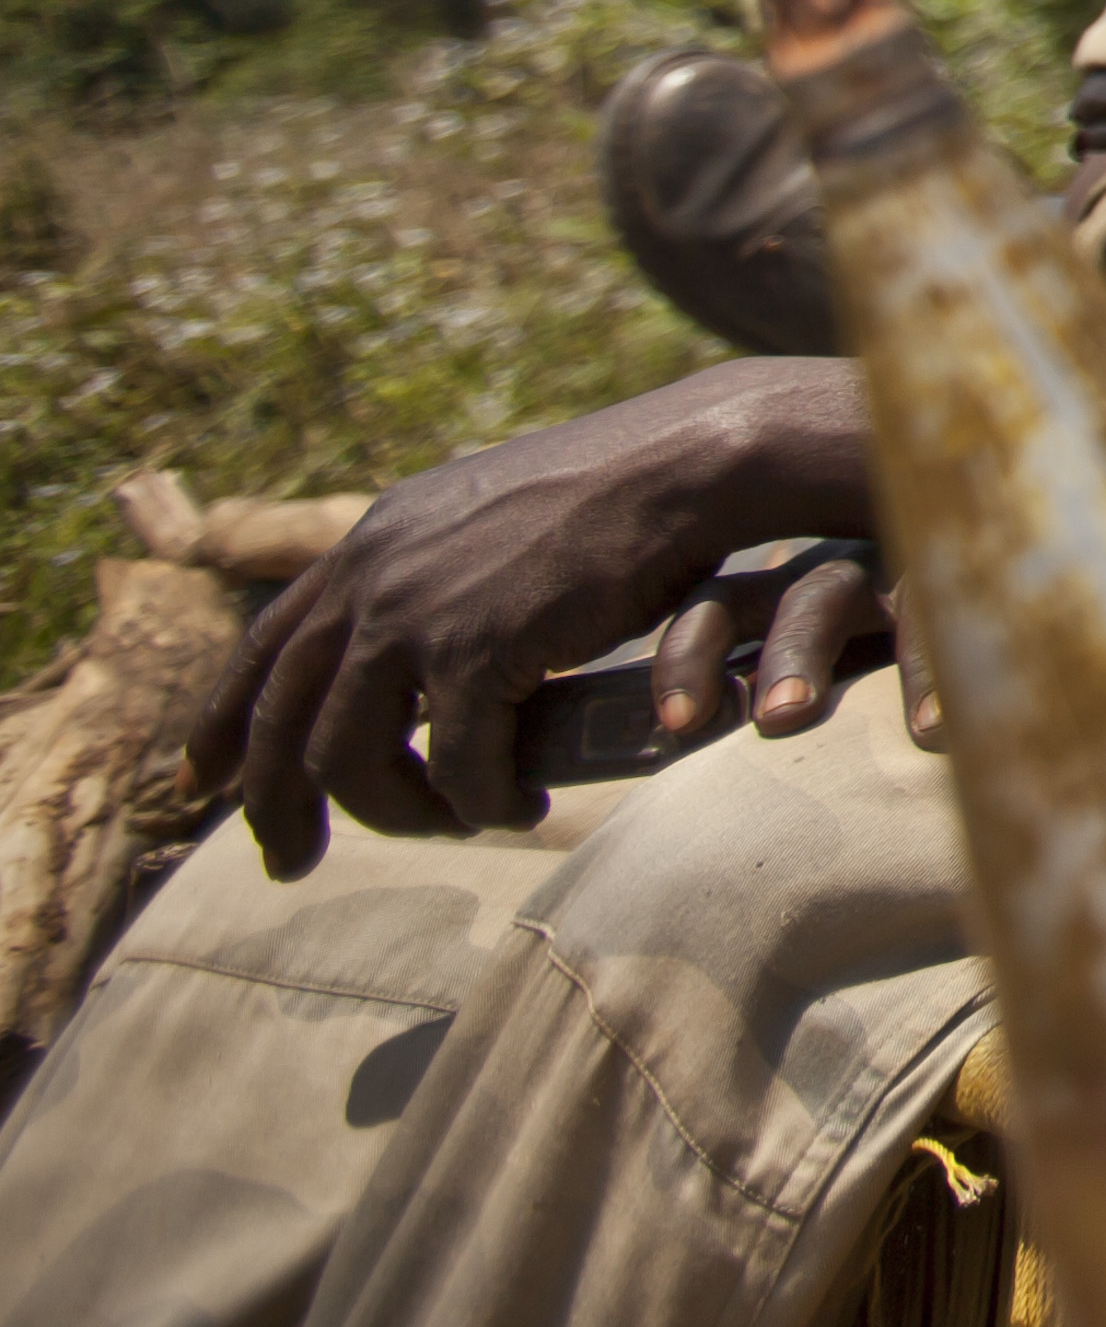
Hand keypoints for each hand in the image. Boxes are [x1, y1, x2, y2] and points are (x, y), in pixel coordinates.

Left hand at [190, 367, 854, 872]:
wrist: (682, 463)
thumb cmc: (611, 490)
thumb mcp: (488, 517)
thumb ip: (436, 570)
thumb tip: (412, 629)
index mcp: (369, 542)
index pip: (265, 647)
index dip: (224, 723)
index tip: (203, 783)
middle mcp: (371, 576)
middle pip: (283, 721)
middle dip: (273, 807)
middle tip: (287, 864)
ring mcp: (416, 614)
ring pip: (351, 759)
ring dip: (396, 814)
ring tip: (446, 829)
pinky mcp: (477, 652)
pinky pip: (457, 766)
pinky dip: (483, 804)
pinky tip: (515, 809)